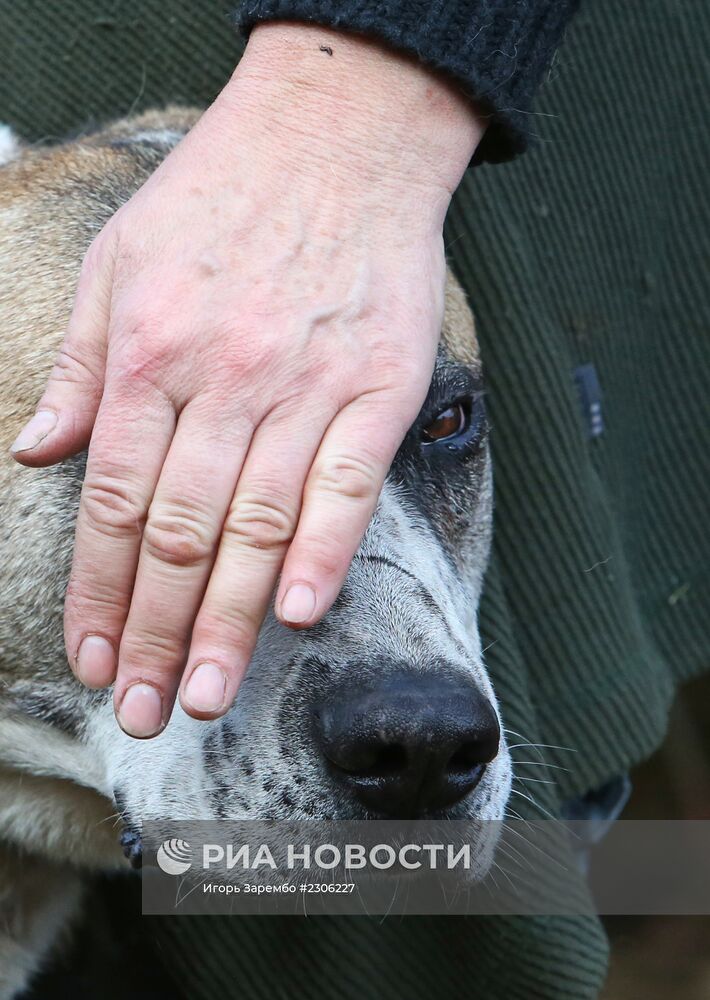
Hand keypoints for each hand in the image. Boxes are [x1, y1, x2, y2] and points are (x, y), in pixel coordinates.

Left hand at [11, 24, 483, 736]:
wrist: (340, 136)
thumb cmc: (224, 196)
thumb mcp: (120, 259)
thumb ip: (80, 365)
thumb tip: (37, 452)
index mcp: (150, 354)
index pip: (115, 503)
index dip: (102, 594)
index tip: (94, 661)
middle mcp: (222, 380)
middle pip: (180, 533)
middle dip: (157, 635)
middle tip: (146, 712)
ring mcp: (304, 384)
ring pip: (256, 525)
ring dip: (228, 621)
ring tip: (209, 696)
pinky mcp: (378, 385)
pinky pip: (347, 483)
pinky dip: (323, 551)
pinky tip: (296, 614)